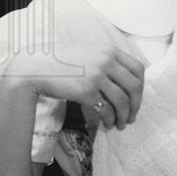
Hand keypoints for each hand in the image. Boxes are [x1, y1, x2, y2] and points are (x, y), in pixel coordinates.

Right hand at [4, 42, 144, 129]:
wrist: (35, 67)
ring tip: (121, 125)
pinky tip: (108, 124)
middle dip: (136, 105)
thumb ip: (108, 62)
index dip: (141, 87)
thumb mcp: (90, 54)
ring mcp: (97, 75)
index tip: (136, 99)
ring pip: (122, 100)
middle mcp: (106, 61)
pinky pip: (106, 109)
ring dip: (124, 116)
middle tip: (132, 117)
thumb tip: (126, 82)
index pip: (139, 69)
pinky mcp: (85, 91)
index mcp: (110, 50)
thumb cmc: (62, 63)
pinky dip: (110, 119)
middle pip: (134, 86)